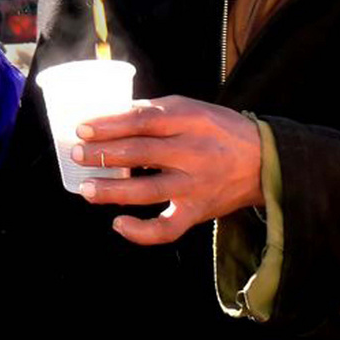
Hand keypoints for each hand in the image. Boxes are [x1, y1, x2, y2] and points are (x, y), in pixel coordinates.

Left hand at [72, 95, 263, 244]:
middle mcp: (191, 151)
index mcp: (188, 120)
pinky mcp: (197, 211)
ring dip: (112, 191)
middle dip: (103, 154)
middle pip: (140, 152)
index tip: (81, 128)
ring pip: (147, 190)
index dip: (109, 124)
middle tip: (76, 154)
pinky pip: (167, 228)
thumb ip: (155, 112)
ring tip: (86, 189)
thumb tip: (112, 114)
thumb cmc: (219, 129)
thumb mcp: (192, 108)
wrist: (263, 160)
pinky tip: (119, 224)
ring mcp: (194, 184)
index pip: (141, 120)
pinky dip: (141, 231)